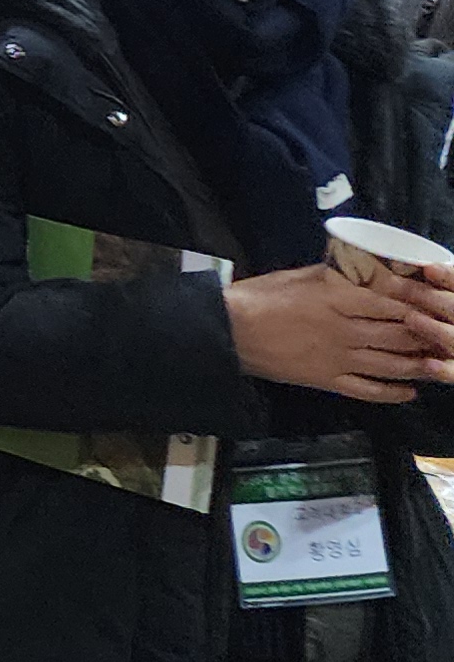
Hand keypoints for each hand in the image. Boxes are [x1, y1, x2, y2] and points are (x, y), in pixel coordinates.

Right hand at [227, 262, 453, 401]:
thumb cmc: (261, 296)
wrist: (229, 331)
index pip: (391, 302)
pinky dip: (392, 393)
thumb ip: (334, 275)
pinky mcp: (327, 380)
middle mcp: (344, 330)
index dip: (419, 304)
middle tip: (446, 336)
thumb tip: (362, 268)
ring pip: (391, 365)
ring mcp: (338, 359)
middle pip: (398, 335)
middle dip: (426, 336)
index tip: (437, 303)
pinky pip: (368, 390)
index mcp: (337, 299)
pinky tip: (410, 391)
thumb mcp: (298, 275)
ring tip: (438, 365)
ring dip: (419, 366)